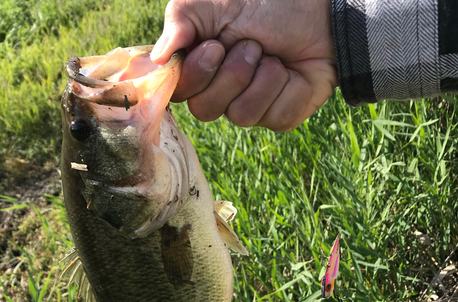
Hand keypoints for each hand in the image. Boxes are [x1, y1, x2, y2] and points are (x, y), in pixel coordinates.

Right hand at [151, 0, 337, 131]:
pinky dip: (287, 87)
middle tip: (252, 45)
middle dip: (233, 74)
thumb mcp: (210, 2)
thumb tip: (156, 58)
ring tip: (272, 56)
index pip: (180, 93)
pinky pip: (276, 117)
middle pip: (206, 111)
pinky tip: (292, 71)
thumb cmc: (263, 2)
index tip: (214, 46)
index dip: (196, 76)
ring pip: (242, 117)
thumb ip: (179, 22)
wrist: (316, 8)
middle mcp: (222, 94)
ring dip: (262, 78)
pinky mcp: (281, 116)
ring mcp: (252, 108)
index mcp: (200, 69)